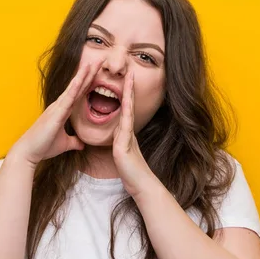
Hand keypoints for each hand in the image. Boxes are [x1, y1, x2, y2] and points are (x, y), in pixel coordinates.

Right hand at [11, 61, 99, 166]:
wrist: (28, 153)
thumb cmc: (44, 147)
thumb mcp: (65, 144)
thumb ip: (74, 141)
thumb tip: (82, 144)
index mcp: (63, 110)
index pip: (79, 93)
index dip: (88, 81)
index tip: (98, 71)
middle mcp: (60, 105)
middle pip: (77, 86)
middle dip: (88, 73)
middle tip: (100, 60)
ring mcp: (57, 108)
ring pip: (73, 88)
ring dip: (83, 75)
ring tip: (93, 62)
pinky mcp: (55, 114)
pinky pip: (67, 98)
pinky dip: (74, 88)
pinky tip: (81, 79)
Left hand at [112, 72, 156, 196]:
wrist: (141, 186)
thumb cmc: (131, 173)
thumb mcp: (123, 155)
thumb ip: (121, 144)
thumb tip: (118, 137)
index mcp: (125, 134)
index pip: (125, 110)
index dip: (125, 95)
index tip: (125, 81)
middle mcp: (128, 132)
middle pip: (129, 106)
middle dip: (129, 89)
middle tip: (130, 72)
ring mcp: (127, 138)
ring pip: (127, 112)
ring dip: (128, 96)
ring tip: (129, 81)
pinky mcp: (124, 146)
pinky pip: (124, 127)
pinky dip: (124, 114)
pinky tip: (125, 104)